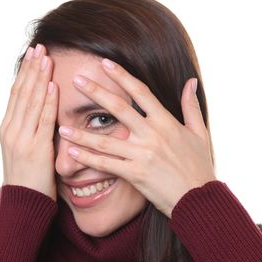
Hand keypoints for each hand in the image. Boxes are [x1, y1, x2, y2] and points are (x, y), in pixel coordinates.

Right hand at [0, 44, 57, 199]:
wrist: (24, 204)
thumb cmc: (28, 179)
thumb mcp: (24, 150)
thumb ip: (30, 131)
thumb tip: (42, 114)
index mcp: (8, 129)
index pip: (17, 94)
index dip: (25, 73)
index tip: (33, 55)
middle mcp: (11, 130)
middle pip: (22, 92)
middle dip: (31, 68)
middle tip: (39, 46)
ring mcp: (21, 138)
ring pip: (31, 101)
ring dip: (39, 78)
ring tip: (46, 57)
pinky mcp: (35, 148)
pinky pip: (43, 120)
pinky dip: (47, 101)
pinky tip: (52, 85)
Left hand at [57, 58, 215, 216]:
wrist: (198, 198)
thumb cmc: (199, 166)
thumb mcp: (199, 133)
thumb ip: (191, 106)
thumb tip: (190, 81)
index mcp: (166, 122)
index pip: (140, 92)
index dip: (121, 76)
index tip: (105, 63)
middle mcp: (152, 135)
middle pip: (119, 108)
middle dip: (96, 93)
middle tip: (76, 80)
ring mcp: (142, 155)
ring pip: (106, 141)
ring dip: (82, 133)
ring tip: (62, 126)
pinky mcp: (135, 174)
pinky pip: (106, 164)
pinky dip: (88, 158)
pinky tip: (72, 152)